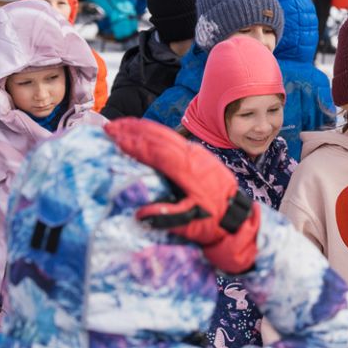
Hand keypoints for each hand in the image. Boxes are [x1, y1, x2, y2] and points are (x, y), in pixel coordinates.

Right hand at [105, 118, 259, 273]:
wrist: (238, 214)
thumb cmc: (213, 220)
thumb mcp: (192, 223)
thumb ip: (167, 218)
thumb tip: (140, 215)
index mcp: (186, 171)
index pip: (156, 152)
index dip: (134, 144)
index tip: (114, 139)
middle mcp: (191, 156)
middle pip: (158, 137)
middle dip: (132, 130)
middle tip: (109, 128)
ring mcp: (196, 152)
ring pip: (165, 134)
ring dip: (142, 127)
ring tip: (121, 125)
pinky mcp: (199, 153)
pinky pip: (173, 137)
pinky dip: (155, 131)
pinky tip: (144, 131)